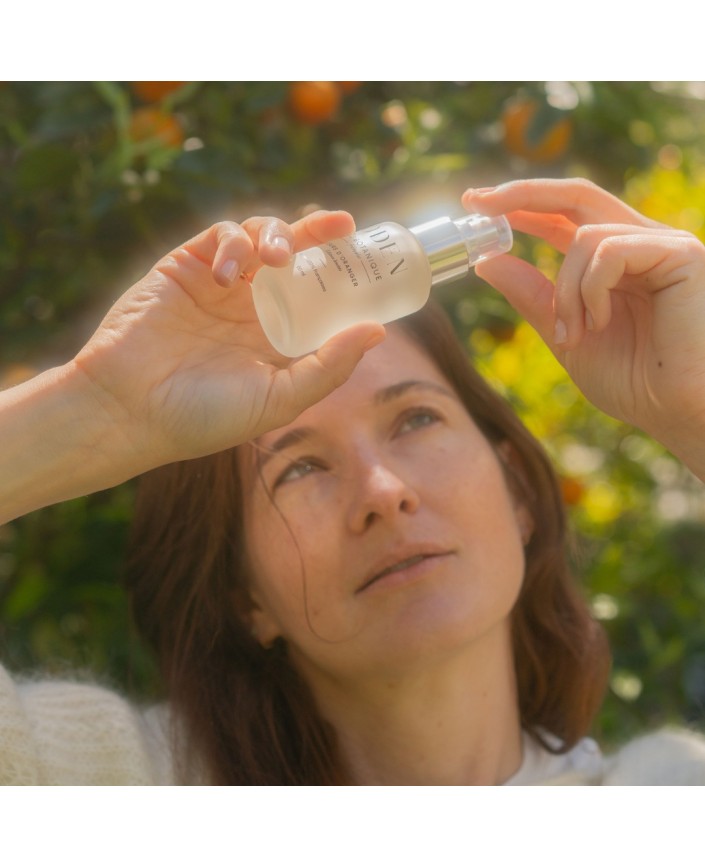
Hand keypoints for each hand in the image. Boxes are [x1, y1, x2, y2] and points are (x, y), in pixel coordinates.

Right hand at [72, 212, 384, 466]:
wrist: (130, 411)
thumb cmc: (204, 417)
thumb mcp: (278, 399)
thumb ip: (328, 367)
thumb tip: (378, 331)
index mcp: (276, 338)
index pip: (319, 295)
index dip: (344, 273)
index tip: (371, 257)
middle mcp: (251, 308)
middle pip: (295, 257)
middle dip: (319, 235)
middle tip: (342, 226)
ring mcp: (218, 285)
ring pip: (260, 236)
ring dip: (277, 234)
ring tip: (279, 257)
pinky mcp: (184, 267)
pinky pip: (219, 235)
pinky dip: (233, 242)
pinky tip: (229, 273)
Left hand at [463, 178, 704, 469]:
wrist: (677, 412)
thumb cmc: (634, 382)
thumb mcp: (566, 335)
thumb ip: (532, 297)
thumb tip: (486, 261)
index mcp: (614, 264)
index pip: (564, 218)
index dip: (522, 205)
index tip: (474, 204)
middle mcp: (639, 244)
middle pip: (577, 195)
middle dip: (523, 195)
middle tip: (477, 201)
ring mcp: (663, 245)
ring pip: (584, 238)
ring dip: (564, 291)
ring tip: (572, 336)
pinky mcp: (681, 254)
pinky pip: (610, 251)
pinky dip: (590, 290)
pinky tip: (599, 324)